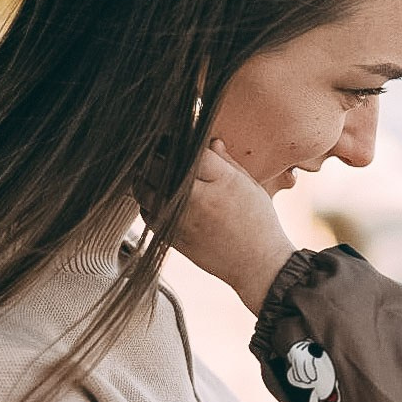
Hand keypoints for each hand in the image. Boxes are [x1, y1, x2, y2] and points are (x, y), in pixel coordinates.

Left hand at [162, 139, 295, 313]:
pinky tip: (160, 198)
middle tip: (160, 152)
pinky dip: (148, 202)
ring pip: (143, 189)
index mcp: (219, 180)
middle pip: (156, 166)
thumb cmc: (258, 222)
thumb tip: (210, 141)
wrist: (258, 265)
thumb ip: (226, 162)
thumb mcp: (249, 185)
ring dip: (145, 178)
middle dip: (155, 156)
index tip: (173, 136)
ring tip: (156, 173)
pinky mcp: (172, 237)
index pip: (185, 148)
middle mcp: (197, 198)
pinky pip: (147, 213)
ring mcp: (180, 220)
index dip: (175, 139)